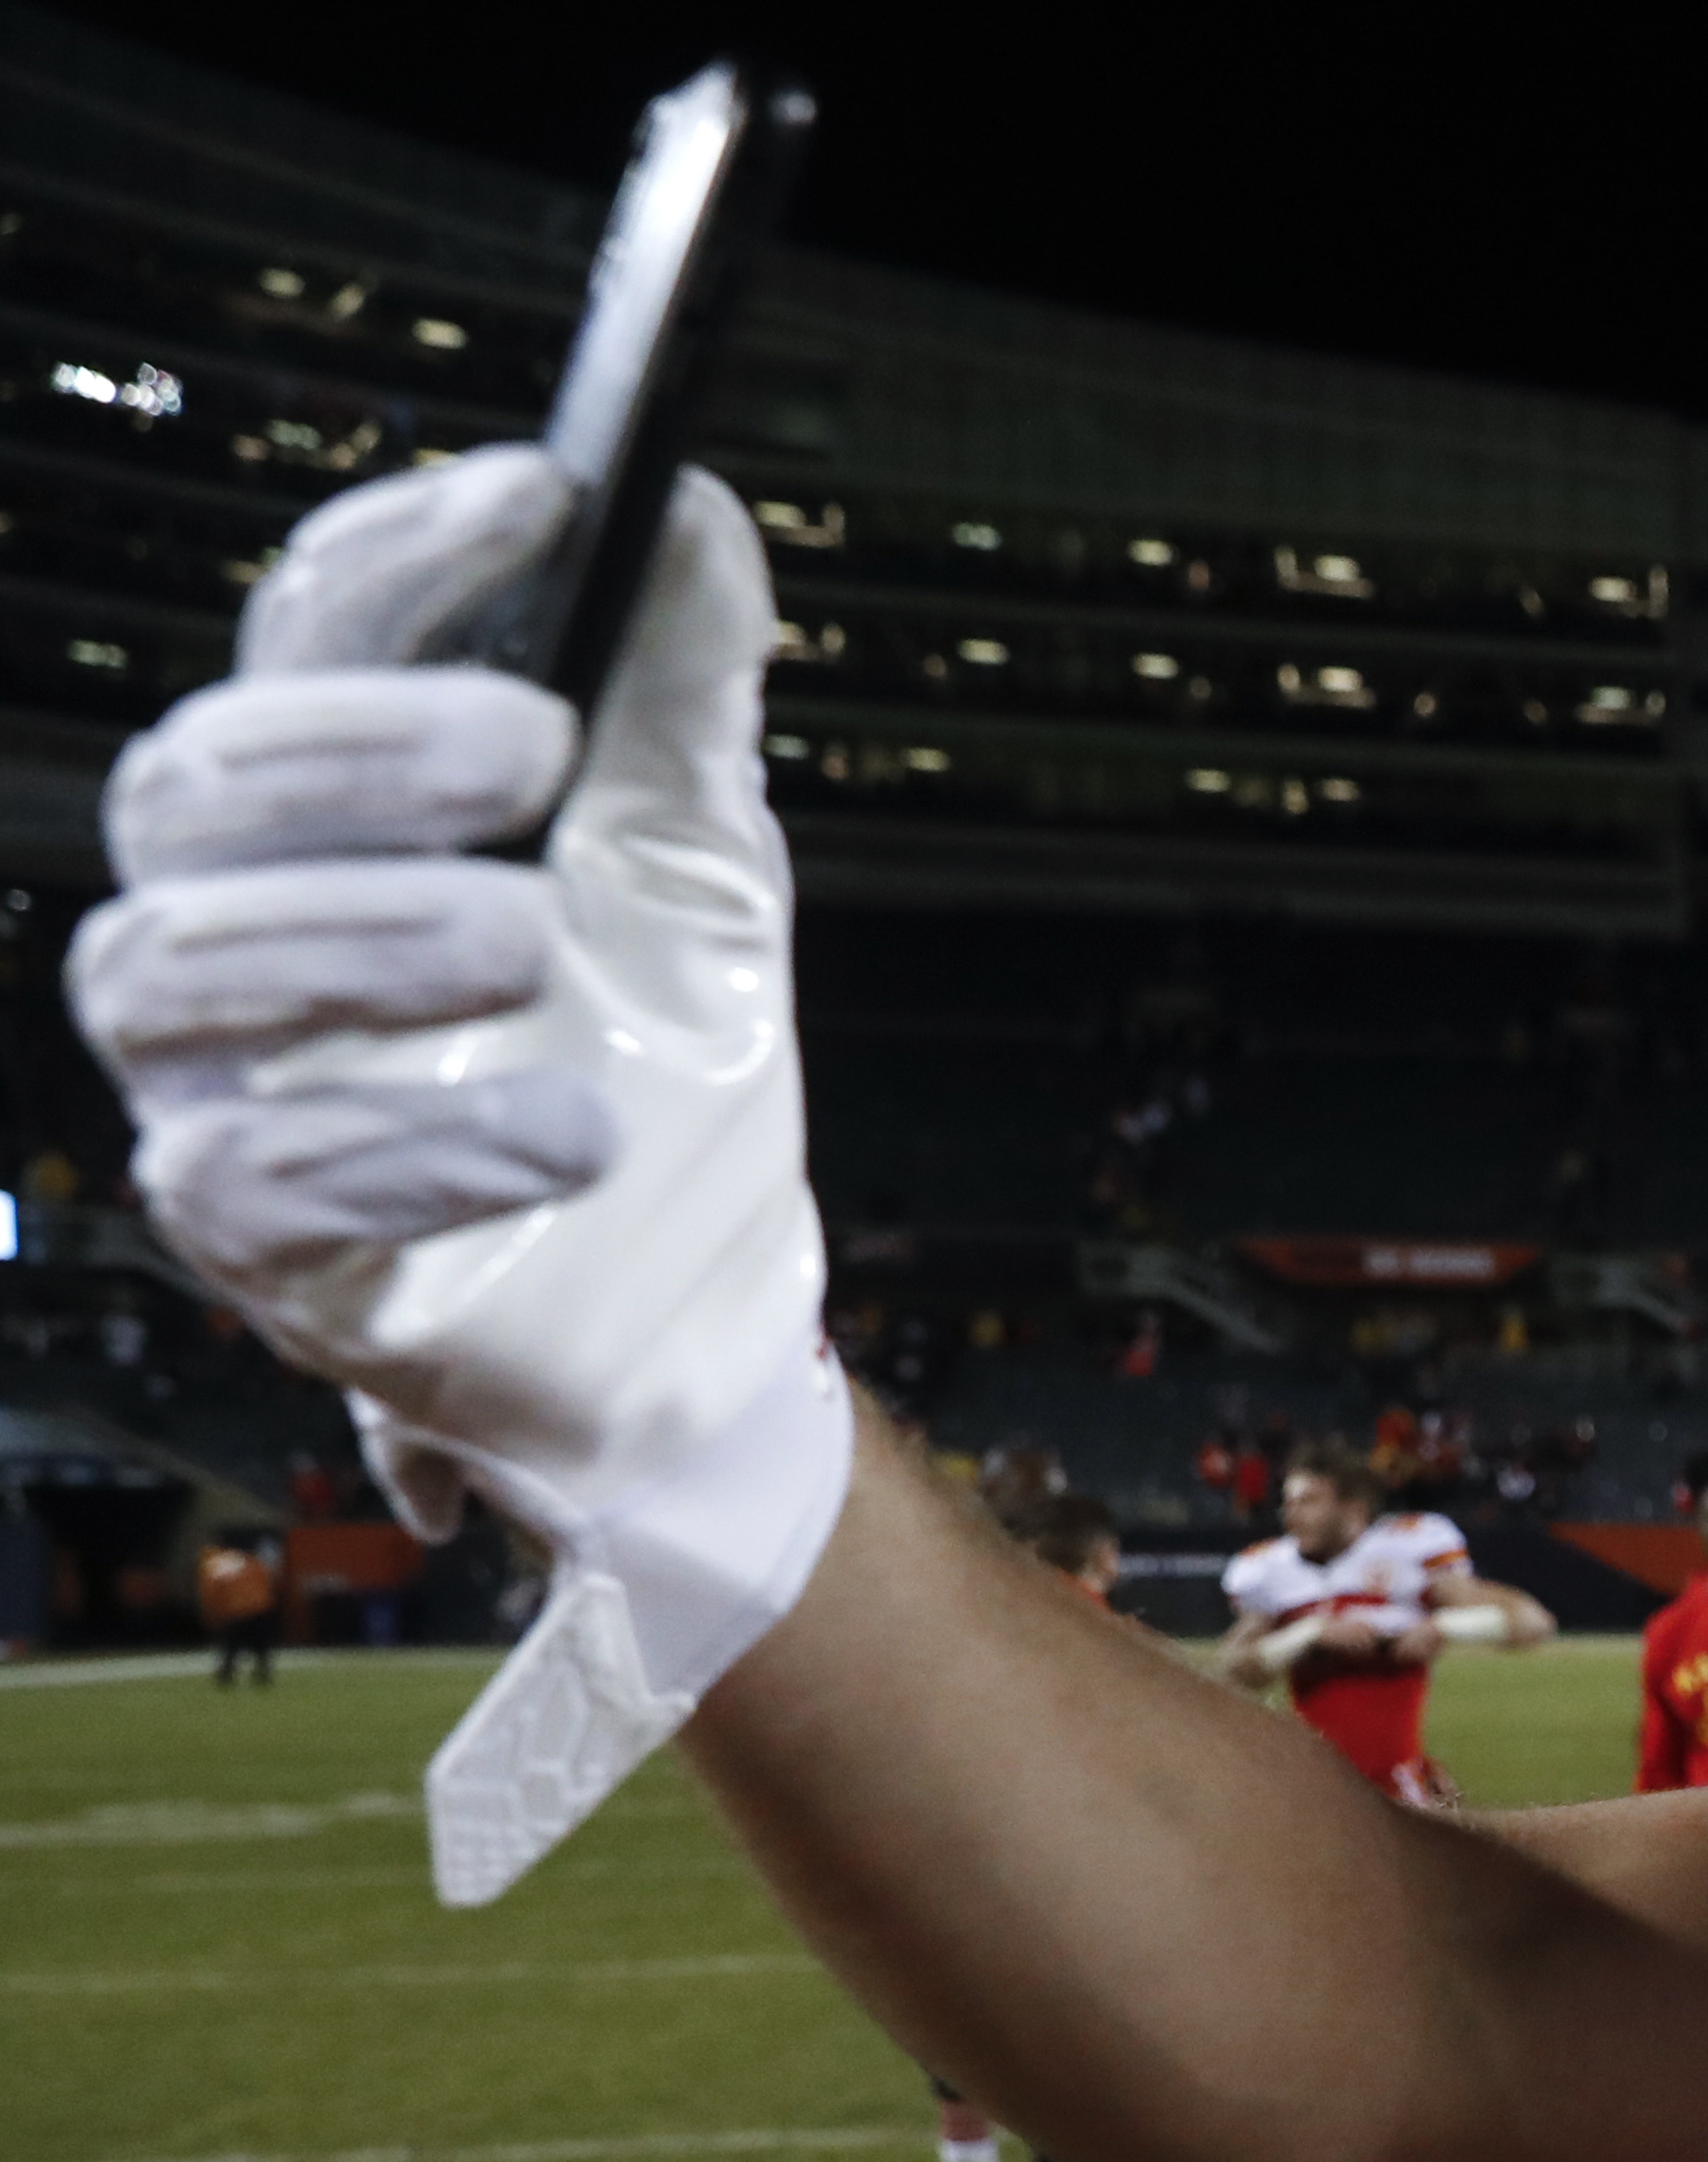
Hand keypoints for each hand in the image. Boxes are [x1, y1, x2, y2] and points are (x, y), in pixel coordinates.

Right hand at [68, 449, 847, 1900]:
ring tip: (535, 944)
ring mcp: (220, 1084)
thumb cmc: (661, 1046)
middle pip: (194, 787)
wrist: (707, 1291)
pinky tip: (562, 1131)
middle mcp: (234, 922)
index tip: (540, 498)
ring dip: (361, 938)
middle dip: (356, 747)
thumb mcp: (699, 851)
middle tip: (531, 744)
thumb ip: (684, 687)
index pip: (303, 636)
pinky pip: (250, 1184)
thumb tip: (691, 508)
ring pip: (173, 971)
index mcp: (327, 801)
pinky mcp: (257, 1247)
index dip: (397, 558)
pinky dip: (408, 1148)